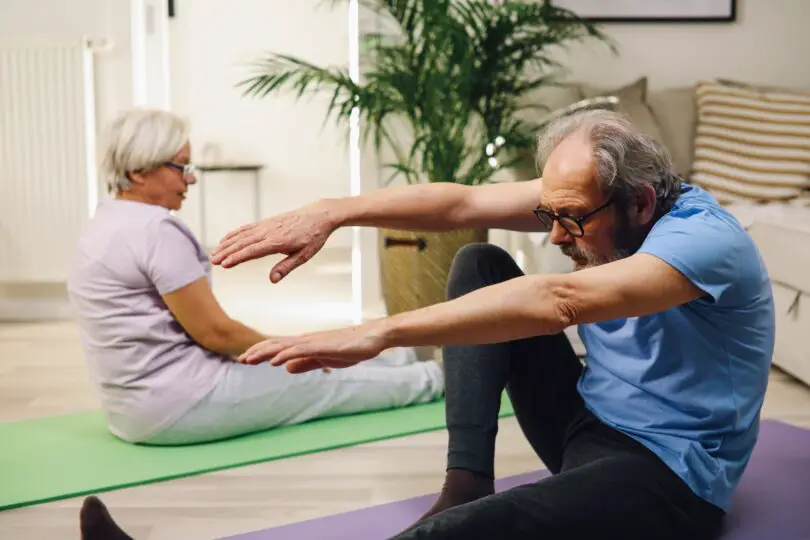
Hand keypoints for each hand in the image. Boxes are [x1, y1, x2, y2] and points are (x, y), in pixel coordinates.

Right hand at [210, 201, 337, 282]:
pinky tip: (226, 239)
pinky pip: (247, 228)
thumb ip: (286, 267)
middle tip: (213, 261)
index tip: (224, 265)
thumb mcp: (304, 255)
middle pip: (243, 243)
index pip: (252, 251)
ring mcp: (266, 225)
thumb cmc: (313, 237)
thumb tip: (272, 279)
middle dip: (227, 252)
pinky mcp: (267, 222)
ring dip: (227, 244)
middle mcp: (269, 232)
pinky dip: (235, 233)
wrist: (319, 215)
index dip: (237, 258)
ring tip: (215, 253)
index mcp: (278, 242)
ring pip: (242, 235)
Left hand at [238, 323, 387, 373]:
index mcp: (306, 344)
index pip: (278, 347)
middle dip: (257, 352)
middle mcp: (306, 340)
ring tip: (249, 359)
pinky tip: (274, 361)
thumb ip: (305, 363)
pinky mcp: (323, 346)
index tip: (245, 359)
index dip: (261, 352)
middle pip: (276, 345)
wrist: (372, 337)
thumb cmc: (351, 347)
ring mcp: (314, 342)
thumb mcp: (324, 359)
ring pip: (283, 346)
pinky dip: (285, 355)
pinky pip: (300, 351)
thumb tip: (285, 368)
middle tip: (240, 360)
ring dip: (265, 353)